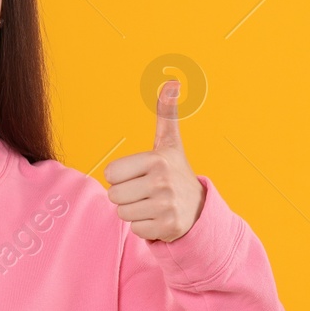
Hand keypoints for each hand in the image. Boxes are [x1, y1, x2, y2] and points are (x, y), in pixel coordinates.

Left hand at [104, 79, 205, 240]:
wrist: (198, 208)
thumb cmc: (174, 172)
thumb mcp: (169, 143)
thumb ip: (166, 113)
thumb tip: (171, 80)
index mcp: (157, 159)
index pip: (110, 173)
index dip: (120, 176)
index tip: (139, 174)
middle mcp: (162, 181)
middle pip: (113, 195)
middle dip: (125, 196)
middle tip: (145, 192)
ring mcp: (166, 206)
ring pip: (122, 213)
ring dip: (133, 212)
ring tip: (151, 204)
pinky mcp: (168, 227)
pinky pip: (135, 229)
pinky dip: (144, 227)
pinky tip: (158, 218)